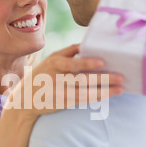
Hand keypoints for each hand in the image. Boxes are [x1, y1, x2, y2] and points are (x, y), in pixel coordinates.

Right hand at [5, 44, 123, 116]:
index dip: (86, 62)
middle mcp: (55, 78)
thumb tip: (90, 43)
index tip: (102, 61)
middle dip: (103, 78)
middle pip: (82, 78)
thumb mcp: (51, 60)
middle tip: (120, 76)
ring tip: (120, 88)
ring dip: (104, 90)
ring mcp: (59, 92)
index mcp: (54, 62)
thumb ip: (69, 52)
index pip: (71, 62)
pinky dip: (96, 97)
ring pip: (85, 92)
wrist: (25, 99)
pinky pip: (82, 100)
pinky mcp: (62, 103)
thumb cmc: (44, 74)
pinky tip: (108, 95)